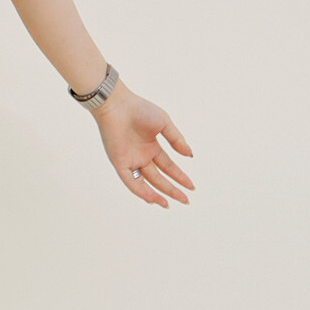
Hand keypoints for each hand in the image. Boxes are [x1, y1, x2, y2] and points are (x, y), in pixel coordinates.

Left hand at [95, 84, 193, 207]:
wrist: (117, 105)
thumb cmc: (139, 110)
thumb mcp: (164, 124)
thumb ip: (177, 140)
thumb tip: (190, 155)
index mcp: (151, 147)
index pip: (168, 167)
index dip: (180, 177)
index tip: (191, 186)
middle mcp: (141, 156)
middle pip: (159, 178)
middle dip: (172, 189)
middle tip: (186, 200)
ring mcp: (130, 160)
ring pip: (145, 183)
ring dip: (157, 194)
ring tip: (169, 204)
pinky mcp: (119, 162)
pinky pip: (131, 181)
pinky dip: (141, 191)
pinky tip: (152, 199)